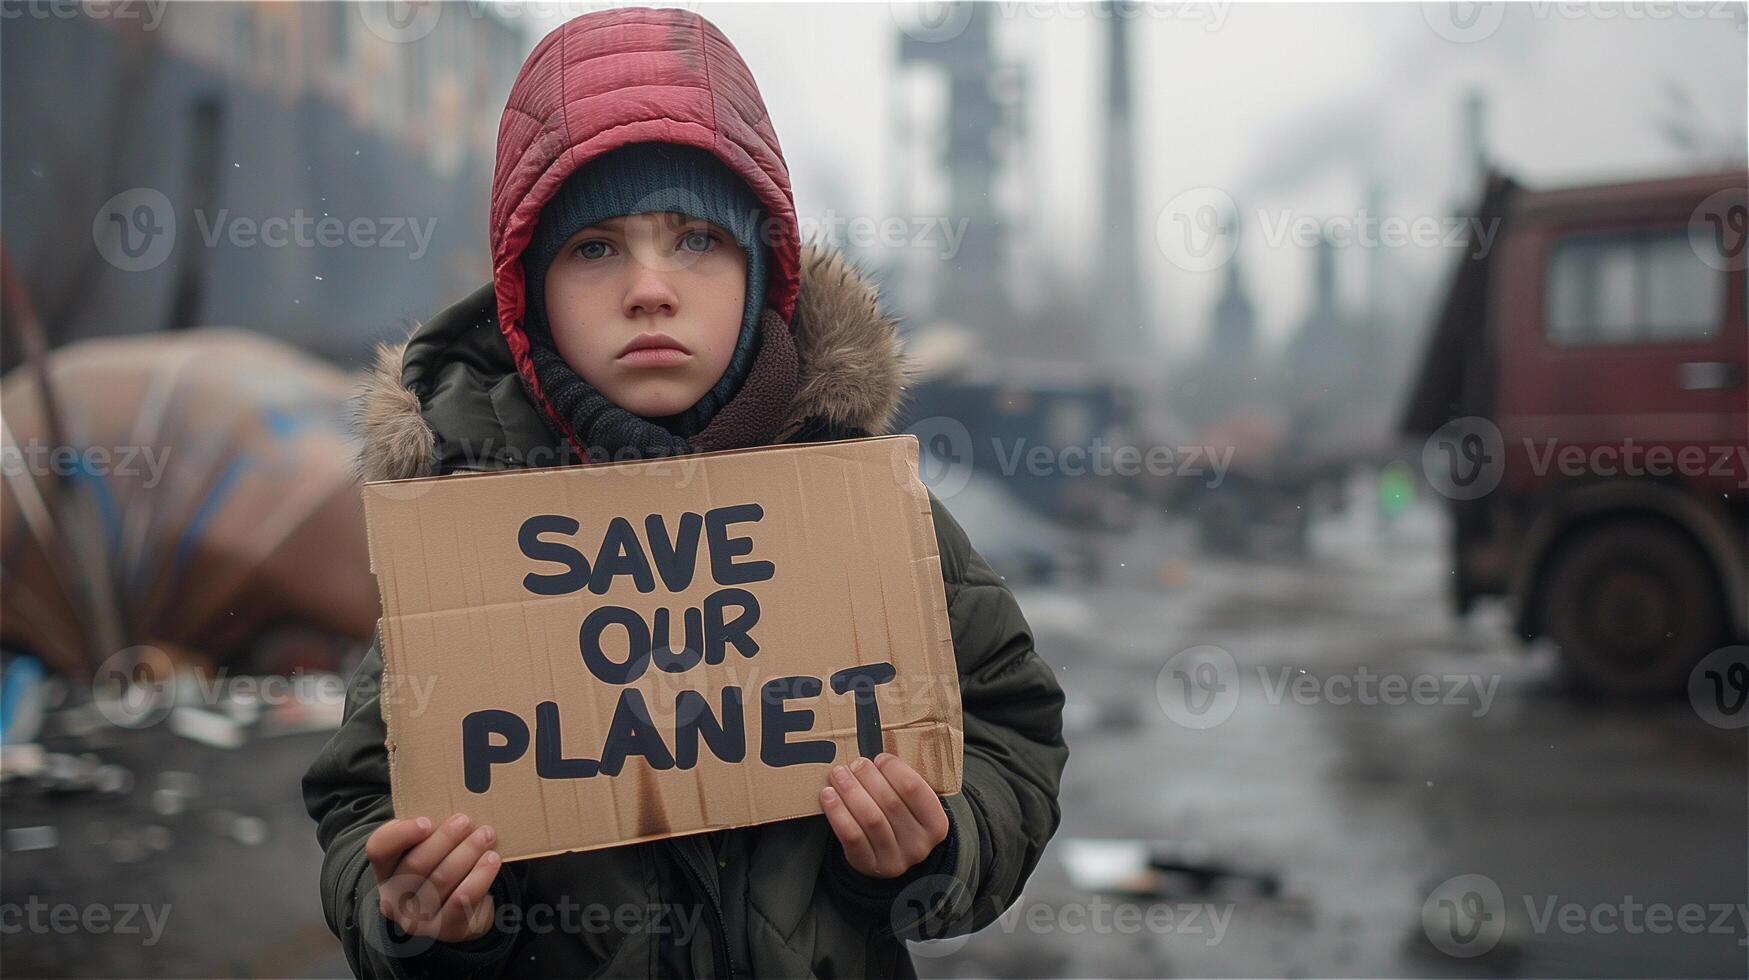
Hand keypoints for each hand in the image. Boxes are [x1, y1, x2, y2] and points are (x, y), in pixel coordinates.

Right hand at [366, 813, 501, 942]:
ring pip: (441, 881)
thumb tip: (457, 794)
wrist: (456, 911)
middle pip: (416, 864)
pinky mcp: (445, 931)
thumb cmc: (442, 866)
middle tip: (466, 820)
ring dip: (467, 853)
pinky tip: (492, 860)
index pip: (379, 848)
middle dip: (445, 839)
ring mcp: (417, 919)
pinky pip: (462, 902)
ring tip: (486, 835)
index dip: (401, 834)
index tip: (426, 821)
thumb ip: (431, 828)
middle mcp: (393, 898)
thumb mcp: (429, 846)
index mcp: (385, 869)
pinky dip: (479, 877)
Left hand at [820, 753, 949, 878]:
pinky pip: (851, 836)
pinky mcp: (869, 865)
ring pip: (870, 818)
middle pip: (890, 802)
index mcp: (936, 824)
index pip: (914, 788)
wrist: (890, 855)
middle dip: (868, 777)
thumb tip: (876, 758)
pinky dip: (838, 812)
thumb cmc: (901, 820)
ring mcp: (894, 859)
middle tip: (855, 763)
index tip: (880, 758)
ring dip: (851, 791)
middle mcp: (919, 845)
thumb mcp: (913, 805)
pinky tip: (828, 795)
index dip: (894, 769)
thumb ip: (903, 783)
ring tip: (839, 774)